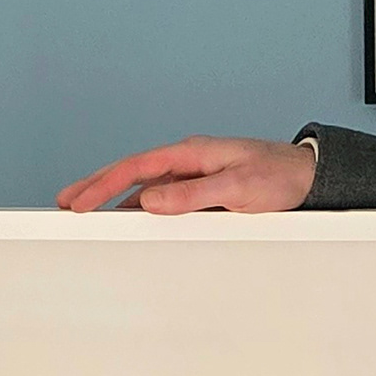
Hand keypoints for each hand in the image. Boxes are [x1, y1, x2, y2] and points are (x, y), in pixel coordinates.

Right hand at [56, 136, 318, 215]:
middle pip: (131, 172)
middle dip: (96, 187)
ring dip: (115, 200)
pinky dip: (141, 209)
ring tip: (87, 216)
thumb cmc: (280, 178)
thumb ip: (193, 195)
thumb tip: (149, 201)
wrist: (311, 177)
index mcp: (192, 153)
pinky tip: (130, 222)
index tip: (77, 202)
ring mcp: (195, 175)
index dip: (102, 184)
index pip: (136, 167)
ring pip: (144, 187)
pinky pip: (164, 198)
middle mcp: (188, 160)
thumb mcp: (237, 187)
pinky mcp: (204, 190)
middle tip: (65, 205)